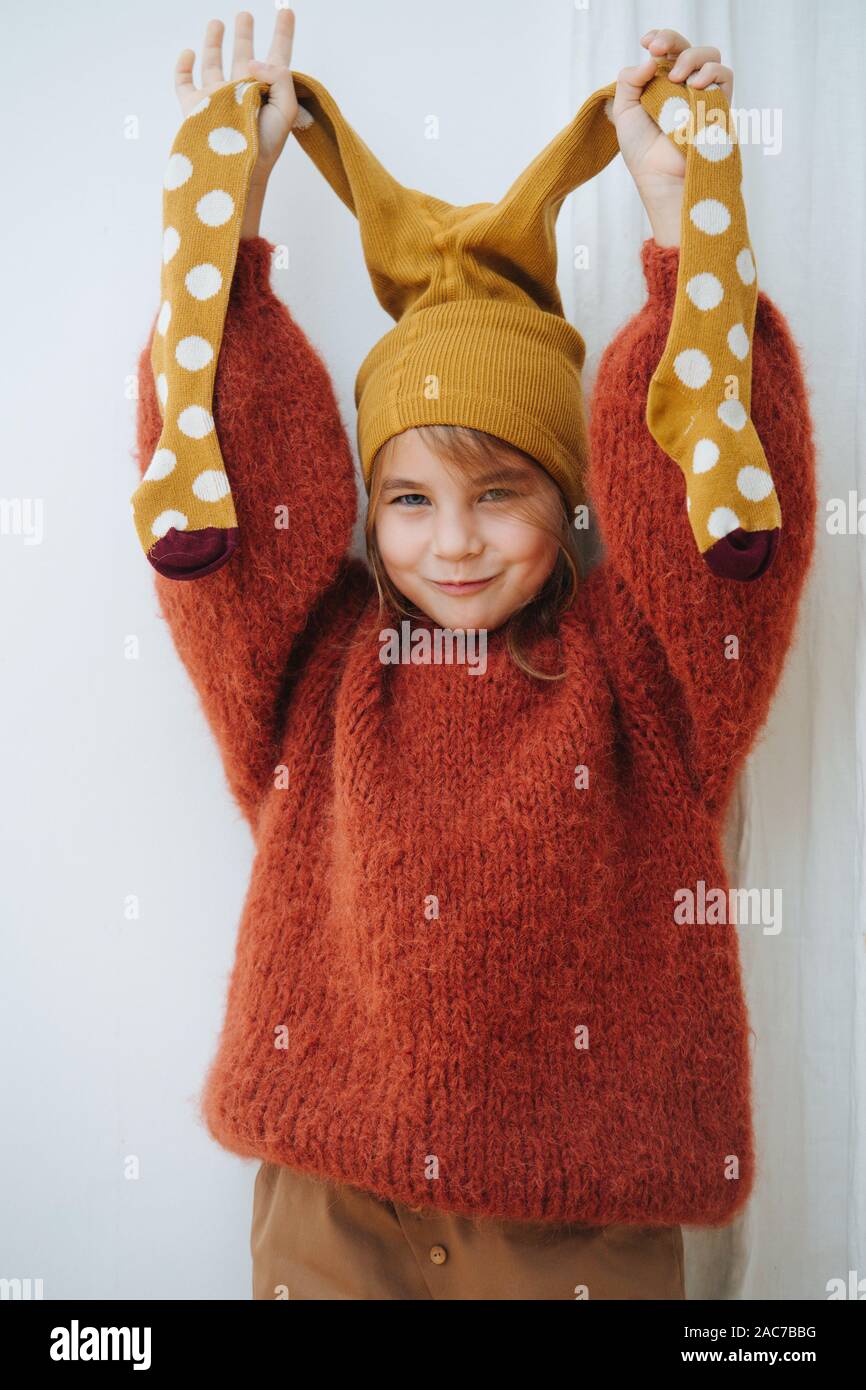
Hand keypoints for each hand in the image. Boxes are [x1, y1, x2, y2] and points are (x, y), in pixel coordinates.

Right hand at [174, 9, 299, 187]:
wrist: (238, 168)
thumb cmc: (266, 146)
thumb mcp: (286, 108)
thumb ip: (279, 77)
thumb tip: (252, 61)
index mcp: (267, 91)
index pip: (278, 56)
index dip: (283, 34)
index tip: (286, 11)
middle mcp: (242, 90)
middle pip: (244, 55)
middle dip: (245, 33)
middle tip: (245, 15)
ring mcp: (218, 98)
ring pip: (214, 63)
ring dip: (215, 42)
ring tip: (218, 22)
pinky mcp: (196, 106)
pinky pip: (185, 82)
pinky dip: (184, 66)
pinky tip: (189, 53)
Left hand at [611, 28, 733, 246]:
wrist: (660, 178)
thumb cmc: (641, 152)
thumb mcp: (624, 111)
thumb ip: (628, 80)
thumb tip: (650, 60)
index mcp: (661, 84)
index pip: (666, 50)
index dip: (660, 38)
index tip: (647, 42)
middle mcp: (683, 86)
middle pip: (687, 46)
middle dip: (672, 40)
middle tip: (657, 50)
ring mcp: (702, 95)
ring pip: (710, 56)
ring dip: (692, 57)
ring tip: (676, 77)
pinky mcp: (718, 106)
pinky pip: (725, 76)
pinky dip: (712, 73)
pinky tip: (694, 85)